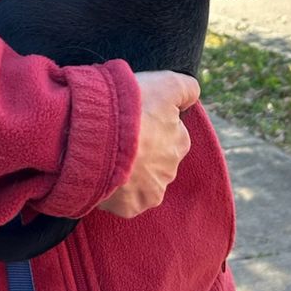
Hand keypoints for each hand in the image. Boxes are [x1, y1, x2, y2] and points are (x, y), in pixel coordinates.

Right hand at [98, 71, 199, 217]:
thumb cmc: (128, 106)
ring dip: (129, 170)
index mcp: (180, 140)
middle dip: (142, 150)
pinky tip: (103, 173)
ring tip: (106, 154)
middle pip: (157, 158)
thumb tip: (194, 94)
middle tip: (118, 135)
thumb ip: (185, 89)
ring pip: (141, 180)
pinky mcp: (131, 206)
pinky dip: (116, 190)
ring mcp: (151, 189)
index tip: (133, 117)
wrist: (96, 134)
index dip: (151, 123)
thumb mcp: (163, 84)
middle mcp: (171, 168)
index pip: (171, 131)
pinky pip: (124, 200)